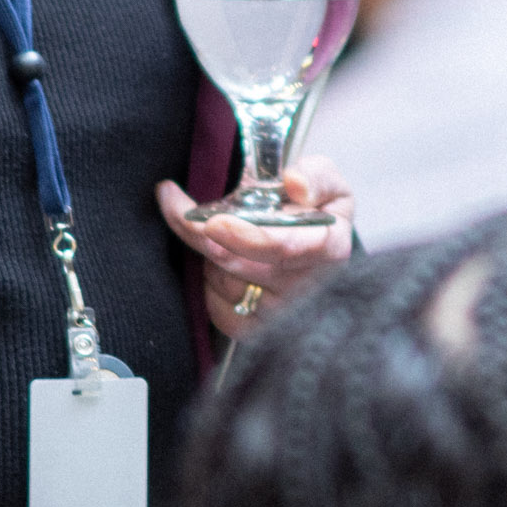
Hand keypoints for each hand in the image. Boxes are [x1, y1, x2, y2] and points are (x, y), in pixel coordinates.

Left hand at [160, 156, 357, 333]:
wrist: (315, 254)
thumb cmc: (318, 217)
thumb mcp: (330, 185)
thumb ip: (316, 175)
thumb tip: (295, 182)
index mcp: (328, 248)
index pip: (283, 247)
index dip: (245, 236)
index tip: (212, 222)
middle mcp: (306, 287)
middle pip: (238, 264)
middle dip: (200, 233)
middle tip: (177, 206)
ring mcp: (280, 314)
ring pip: (222, 281)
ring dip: (209, 252)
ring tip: (221, 233)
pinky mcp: (256, 331)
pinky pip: (216, 308)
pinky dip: (208, 283)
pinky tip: (219, 265)